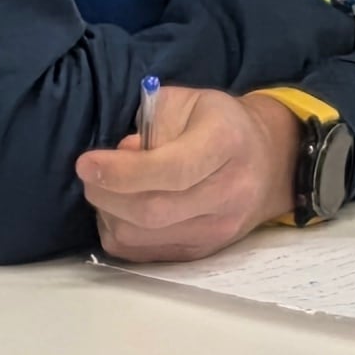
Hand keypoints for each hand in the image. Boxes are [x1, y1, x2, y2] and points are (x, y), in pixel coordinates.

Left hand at [78, 86, 291, 262]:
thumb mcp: (186, 101)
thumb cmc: (219, 123)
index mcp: (226, 142)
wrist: (268, 162)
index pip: (172, 170)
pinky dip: (119, 233)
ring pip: (142, 237)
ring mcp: (218, 230)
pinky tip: (121, 210)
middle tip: (90, 174)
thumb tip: (120, 157)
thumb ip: (149, 125)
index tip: (86, 163)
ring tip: (109, 189)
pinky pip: (143, 254)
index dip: (122, 171)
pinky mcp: (202, 252)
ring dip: (109, 214)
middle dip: (106, 194)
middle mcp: (229, 193)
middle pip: (153, 211)